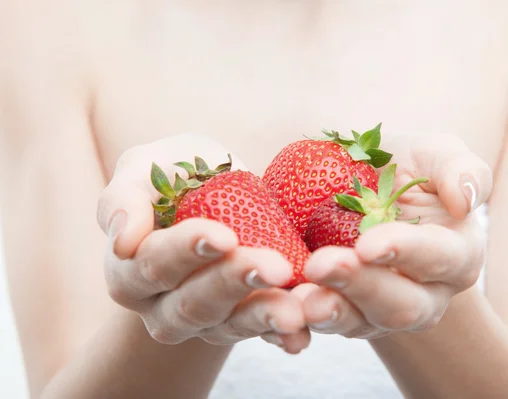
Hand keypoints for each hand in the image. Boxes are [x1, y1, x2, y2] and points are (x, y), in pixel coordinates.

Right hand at [97, 133, 309, 352]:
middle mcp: (162, 306)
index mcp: (130, 270)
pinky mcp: (240, 325)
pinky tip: (302, 333)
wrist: (218, 193)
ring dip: (263, 316)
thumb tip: (123, 240)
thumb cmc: (176, 176)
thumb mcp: (144, 170)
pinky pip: (260, 335)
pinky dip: (282, 335)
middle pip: (193, 304)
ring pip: (229, 326)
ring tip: (294, 310)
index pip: (154, 264)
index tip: (223, 236)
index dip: (187, 251)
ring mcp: (204, 322)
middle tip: (274, 267)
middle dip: (234, 284)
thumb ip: (123, 197)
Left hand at [299, 133, 492, 338]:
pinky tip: (278, 309)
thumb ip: (461, 169)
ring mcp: (381, 310)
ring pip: (359, 324)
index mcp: (456, 255)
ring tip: (298, 300)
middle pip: (400, 305)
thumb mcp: (436, 155)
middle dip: (360, 287)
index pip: (438, 258)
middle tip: (321, 265)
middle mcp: (425, 294)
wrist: (365, 189)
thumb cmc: (407, 170)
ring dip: (328, 313)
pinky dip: (299, 321)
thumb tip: (464, 199)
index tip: (367, 244)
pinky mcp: (345, 314)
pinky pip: (324, 325)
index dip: (405, 252)